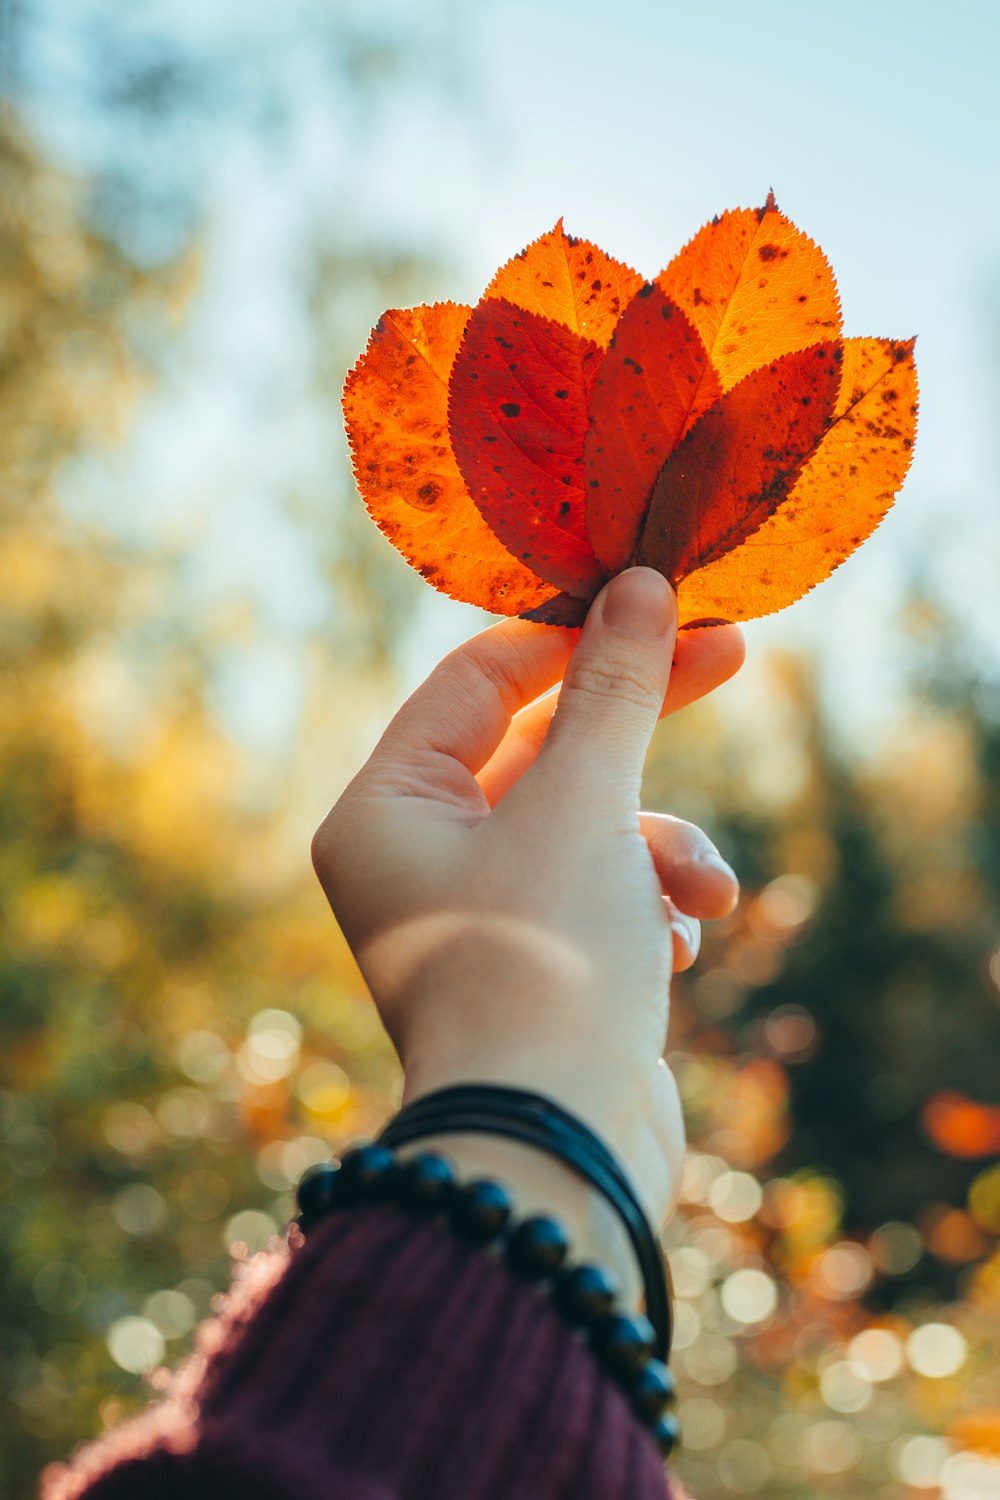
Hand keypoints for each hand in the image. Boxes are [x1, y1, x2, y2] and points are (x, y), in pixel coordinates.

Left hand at [312, 570, 741, 1276]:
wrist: (559, 1151)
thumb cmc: (545, 964)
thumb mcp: (583, 807)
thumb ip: (611, 692)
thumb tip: (638, 586)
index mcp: (384, 810)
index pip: (477, 681)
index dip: (570, 635)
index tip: (654, 599)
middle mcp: (417, 858)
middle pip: (540, 745)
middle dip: (636, 716)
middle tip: (730, 649)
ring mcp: (481, 914)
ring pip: (589, 825)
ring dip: (658, 846)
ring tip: (698, 895)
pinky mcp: (541, 962)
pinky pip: (604, 892)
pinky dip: (649, 906)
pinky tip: (675, 953)